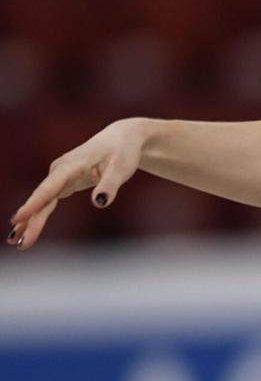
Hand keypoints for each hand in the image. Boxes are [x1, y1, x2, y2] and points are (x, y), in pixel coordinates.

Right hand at [8, 119, 145, 250]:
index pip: (49, 188)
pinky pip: (48, 201)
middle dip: (29, 220)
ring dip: (30, 221)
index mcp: (70, 165)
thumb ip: (110, 185)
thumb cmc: (123, 151)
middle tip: (18, 242)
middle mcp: (60, 170)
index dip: (34, 204)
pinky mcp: (64, 182)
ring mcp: (60, 176)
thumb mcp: (122, 167)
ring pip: (42, 201)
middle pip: (42, 198)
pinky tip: (27, 228)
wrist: (123, 139)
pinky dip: (38, 214)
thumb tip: (99, 202)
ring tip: (17, 241)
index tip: (19, 218)